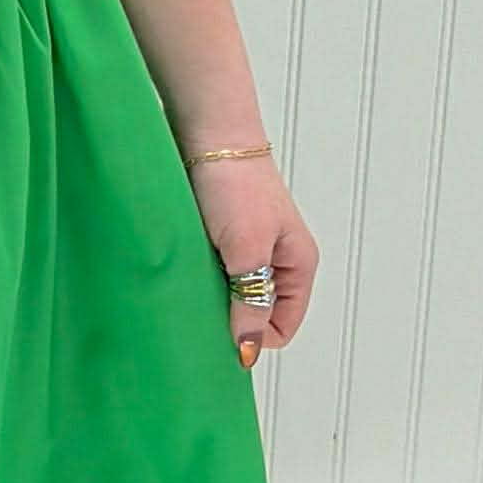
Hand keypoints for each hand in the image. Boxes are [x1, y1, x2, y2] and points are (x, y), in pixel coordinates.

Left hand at [186, 151, 316, 368]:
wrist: (208, 134)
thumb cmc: (236, 185)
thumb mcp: (247, 251)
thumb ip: (250, 302)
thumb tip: (247, 349)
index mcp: (297, 266)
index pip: (281, 328)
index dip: (252, 336)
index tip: (220, 329)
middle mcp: (277, 260)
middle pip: (256, 313)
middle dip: (229, 317)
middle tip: (201, 305)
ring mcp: (248, 248)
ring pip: (232, 294)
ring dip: (211, 295)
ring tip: (192, 280)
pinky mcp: (221, 236)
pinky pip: (213, 273)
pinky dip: (199, 276)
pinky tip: (184, 266)